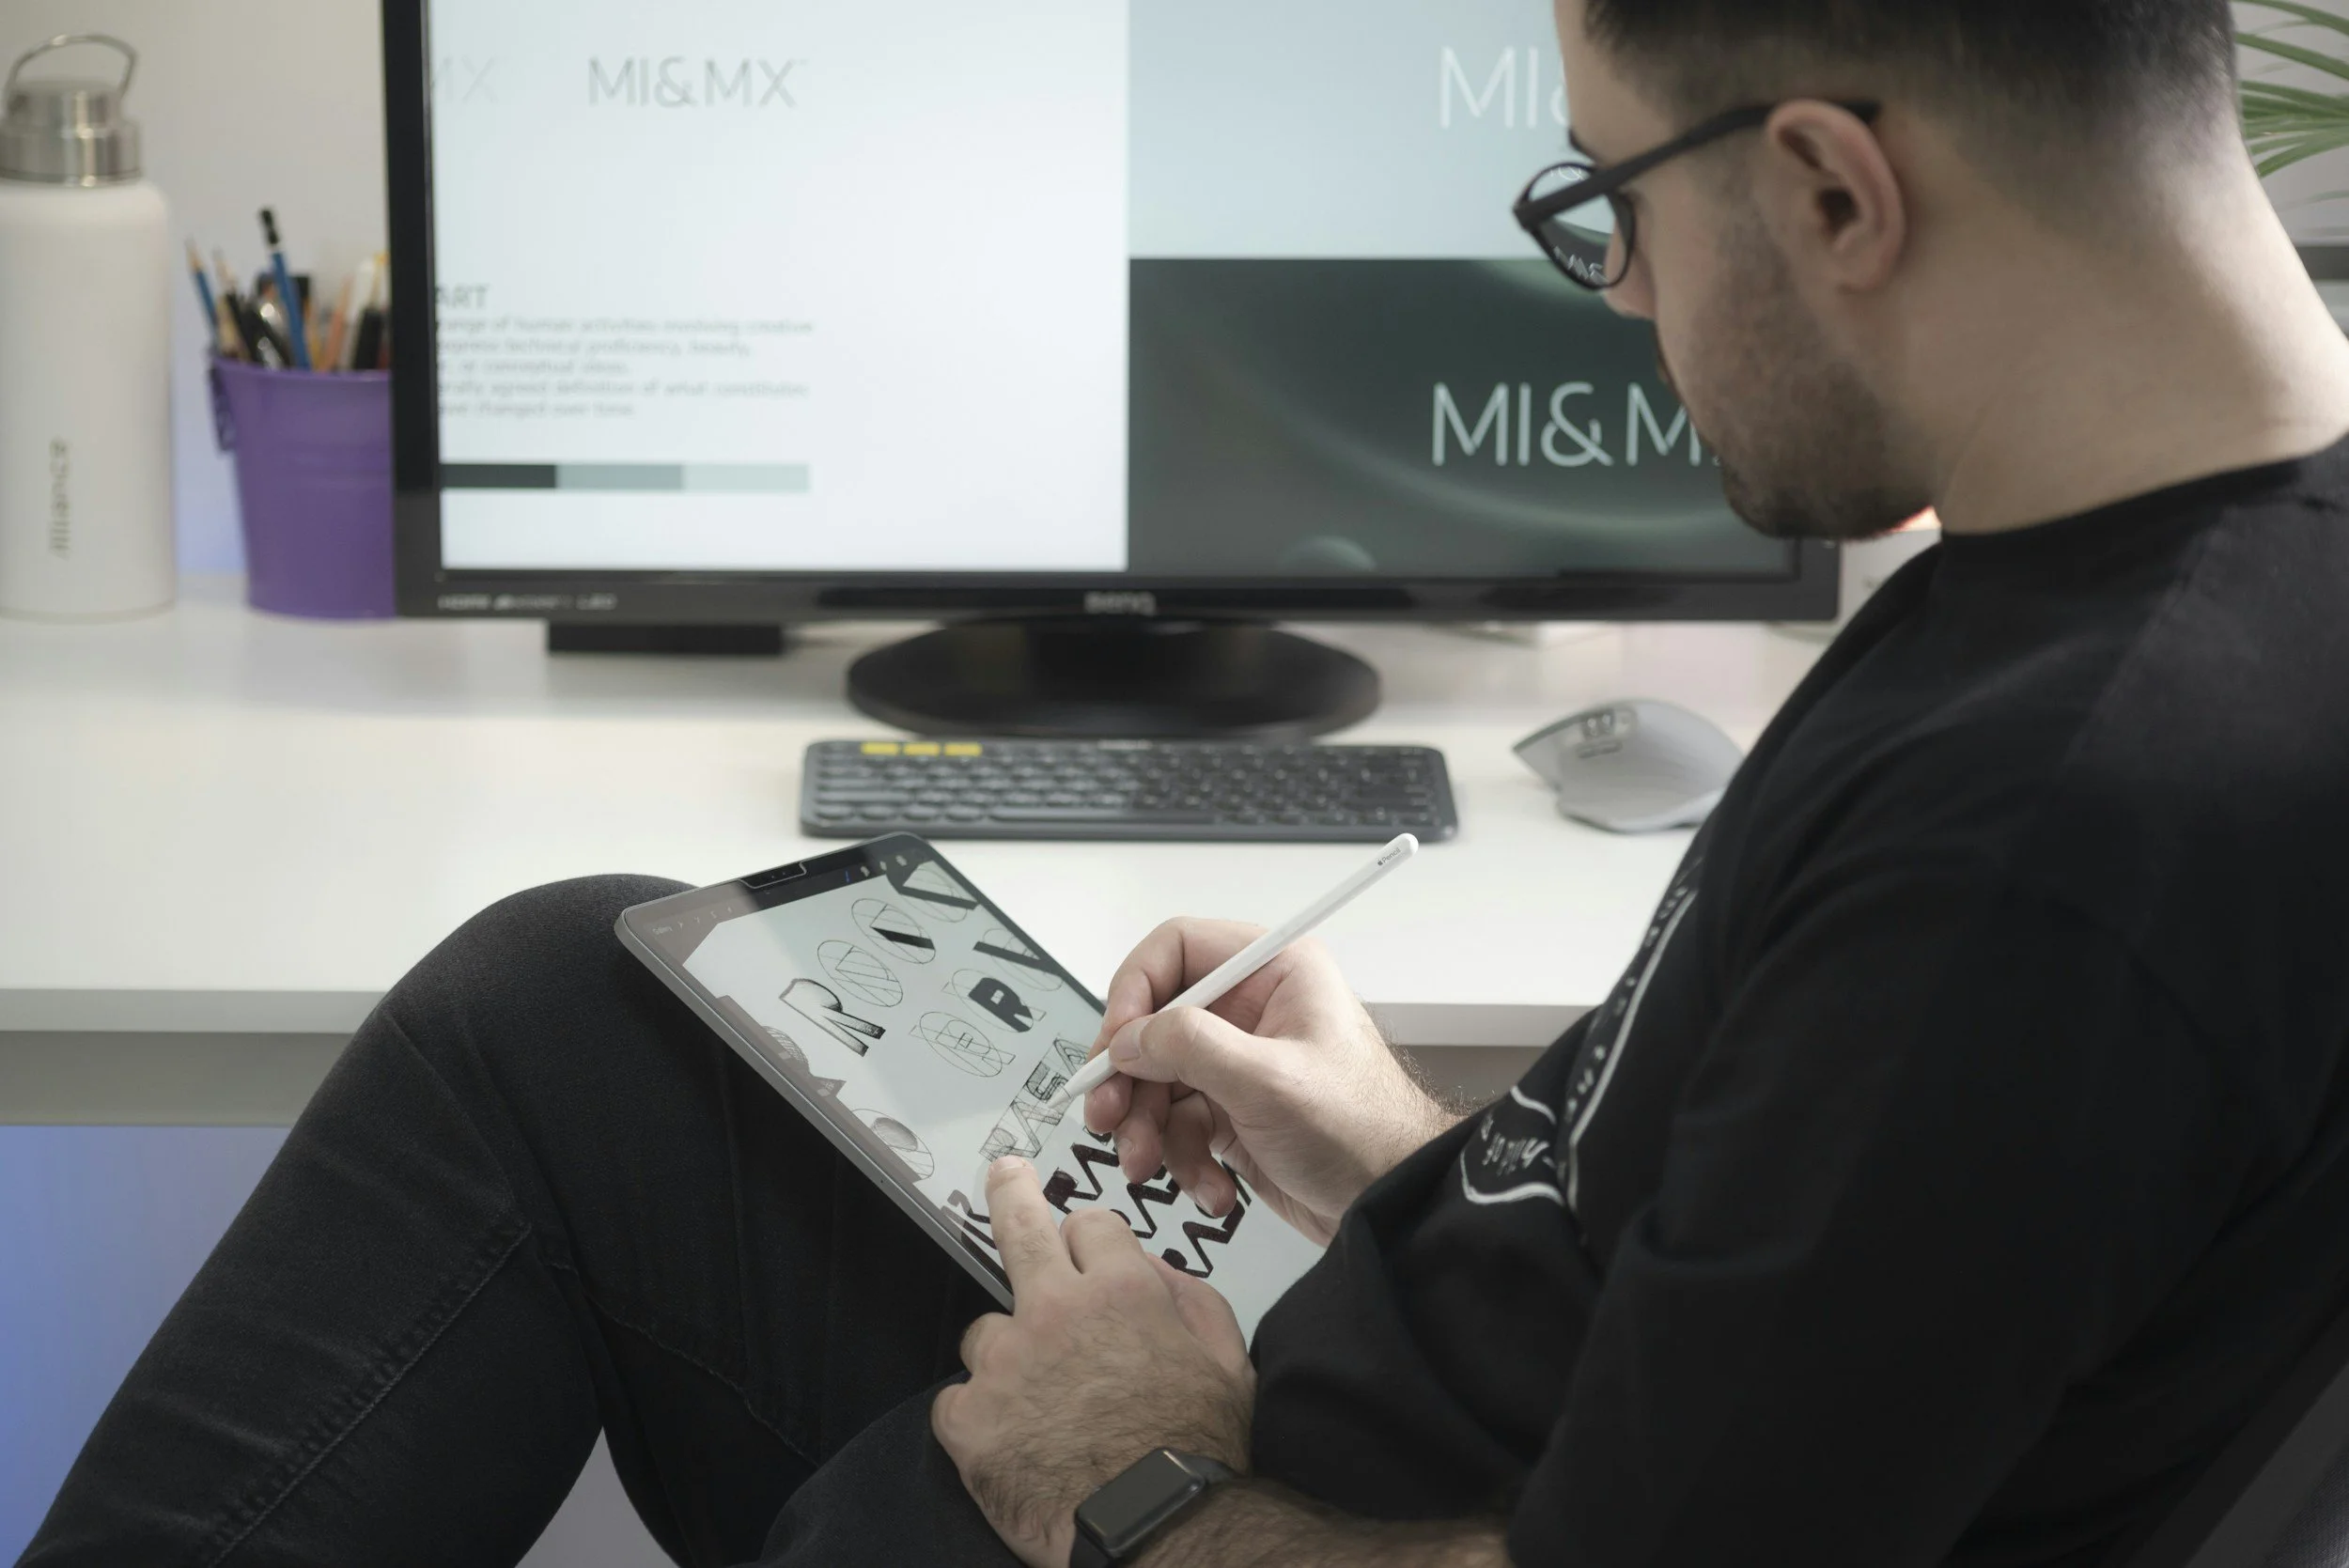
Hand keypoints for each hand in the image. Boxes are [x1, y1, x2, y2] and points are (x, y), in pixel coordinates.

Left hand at [932, 1157, 1254, 1567]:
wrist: (1155, 1529)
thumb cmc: (1197, 1453)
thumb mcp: (1226, 1361)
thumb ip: (1191, 1298)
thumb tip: (1152, 1266)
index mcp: (1122, 1290)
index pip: (1089, 1224)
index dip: (1089, 1241)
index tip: (1083, 1250)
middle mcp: (1055, 1310)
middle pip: (1018, 1226)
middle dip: (1011, 1193)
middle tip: (1004, 1175)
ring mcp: (1005, 1362)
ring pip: (987, 1331)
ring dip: (1008, 1355)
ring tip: (1040, 1405)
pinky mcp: (968, 1418)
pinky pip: (958, 1399)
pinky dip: (980, 1419)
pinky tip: (1013, 1445)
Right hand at [1083, 919, 1458, 1246]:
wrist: (1389, 1204)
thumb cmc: (1364, 1130)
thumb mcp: (1269, 1081)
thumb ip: (1190, 1047)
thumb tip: (1130, 1037)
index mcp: (1272, 972)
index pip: (1176, 950)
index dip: (1135, 991)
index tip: (1116, 1043)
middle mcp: (1251, 1009)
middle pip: (1154, 1022)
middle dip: (1129, 1078)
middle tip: (1109, 1115)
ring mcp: (1237, 1061)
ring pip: (1156, 1080)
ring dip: (1147, 1128)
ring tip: (1151, 1164)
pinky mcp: (1230, 1110)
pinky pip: (1176, 1124)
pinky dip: (1180, 1159)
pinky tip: (1208, 1185)